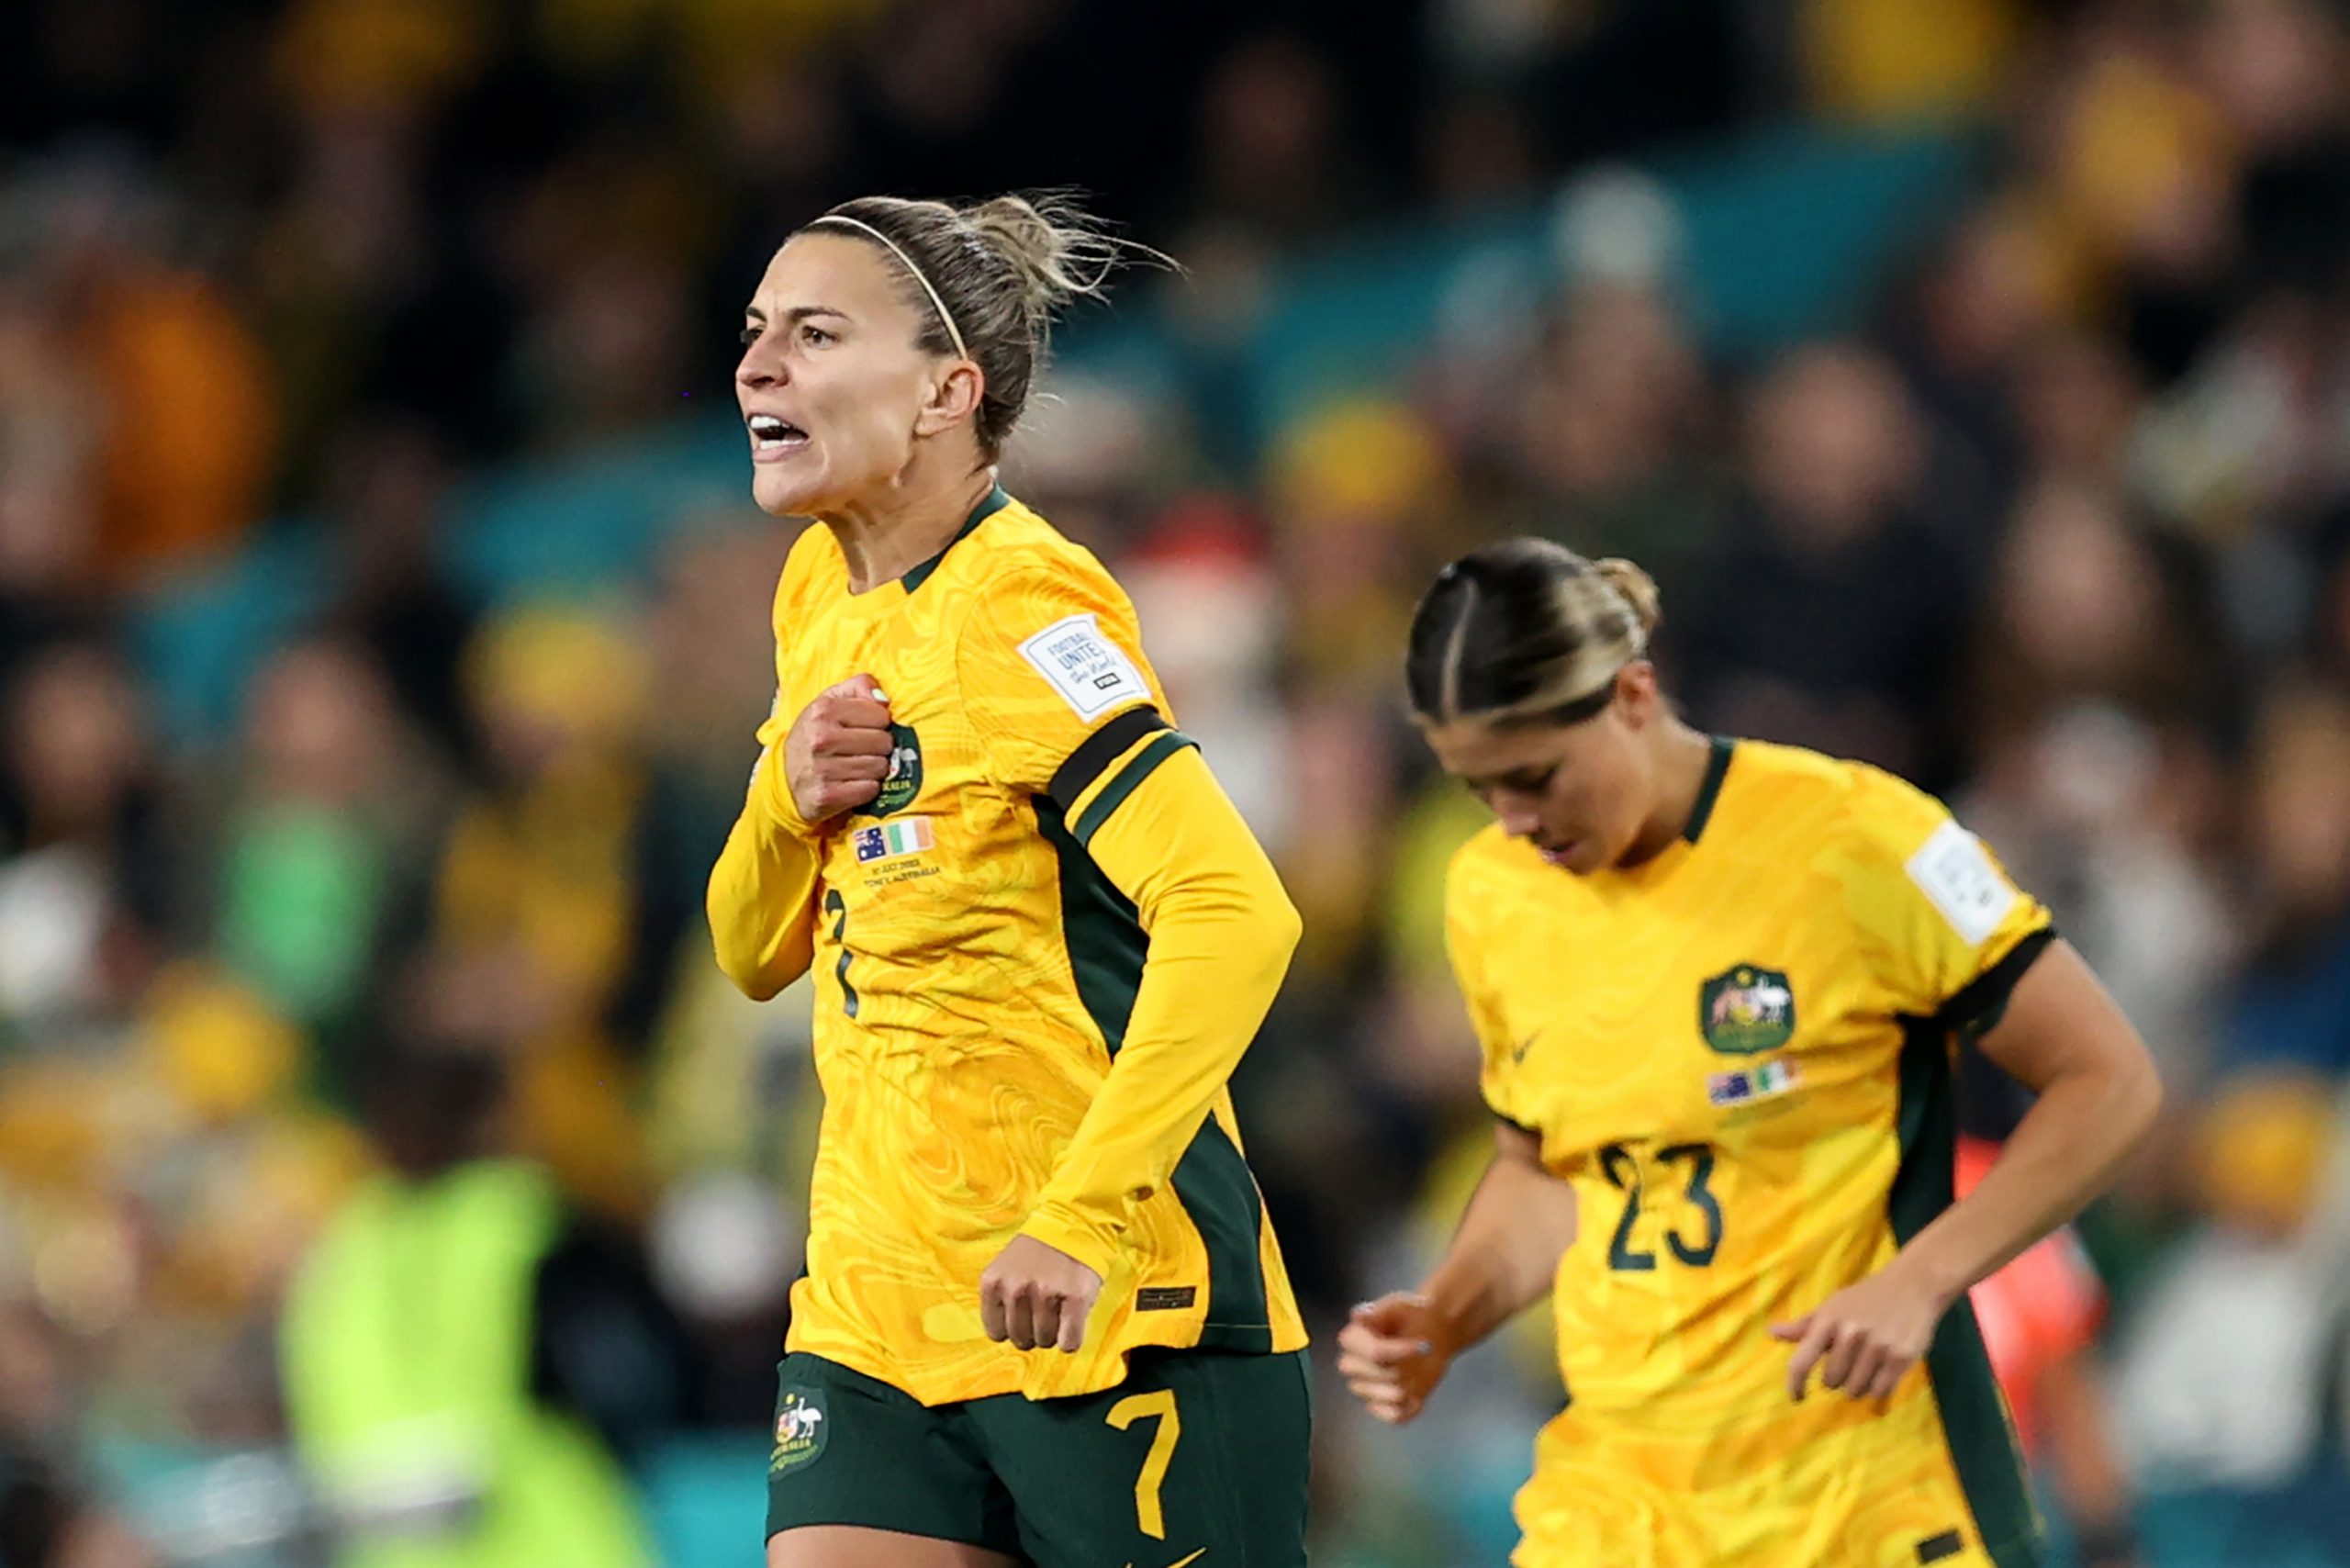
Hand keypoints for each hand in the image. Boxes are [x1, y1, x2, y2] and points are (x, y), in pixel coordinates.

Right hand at [783, 675, 893, 822]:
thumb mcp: (830, 702)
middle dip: (880, 747)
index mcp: (824, 710)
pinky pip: (870, 790)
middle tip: (864, 750)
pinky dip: (867, 789)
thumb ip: (858, 687)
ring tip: (858, 766)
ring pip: (879, 767)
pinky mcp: (826, 796)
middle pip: (883, 742)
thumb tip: (883, 700)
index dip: (879, 723)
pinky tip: (853, 783)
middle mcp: (821, 738)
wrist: (786, 778)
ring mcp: (822, 768)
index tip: (867, 728)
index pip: (881, 715)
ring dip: (875, 770)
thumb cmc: (815, 736)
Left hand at [980, 1234, 1103, 1352]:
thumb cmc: (1039, 1251)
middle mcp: (1015, 1290)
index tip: (1025, 1315)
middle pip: (1021, 1340)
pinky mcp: (1076, 1299)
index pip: (997, 1334)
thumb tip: (1007, 1336)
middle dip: (1034, 1331)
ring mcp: (1046, 1294)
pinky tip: (1074, 1320)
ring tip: (1060, 1309)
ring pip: (1045, 1342)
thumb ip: (1001, 1299)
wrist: (1074, 1220)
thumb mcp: (1006, 1270)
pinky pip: (1069, 1342)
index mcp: (992, 1283)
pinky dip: (1072, 1339)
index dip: (1014, 1328)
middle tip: (1046, 1311)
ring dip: (1054, 1332)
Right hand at [1337, 1291, 1454, 1424]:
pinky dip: (1411, 1408)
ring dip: (1411, 1385)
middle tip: (1421, 1353)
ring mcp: (1366, 1388)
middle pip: (1381, 1378)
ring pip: (1390, 1398)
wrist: (1430, 1331)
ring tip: (1418, 1370)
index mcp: (1351, 1340)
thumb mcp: (1399, 1305)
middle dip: (1404, 1367)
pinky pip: (1394, 1417)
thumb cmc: (1412, 1315)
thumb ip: (1379, 1311)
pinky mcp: (1382, 1405)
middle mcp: (1352, 1365)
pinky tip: (1418, 1393)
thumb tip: (1358, 1314)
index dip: (1401, 1351)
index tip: (1424, 1344)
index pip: (1374, 1354)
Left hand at [1770, 1261, 1950, 1401]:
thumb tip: (1772, 1334)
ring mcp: (1878, 1347)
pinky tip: (1881, 1372)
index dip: (1794, 1385)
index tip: (1796, 1398)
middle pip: (1832, 1382)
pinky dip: (1878, 1388)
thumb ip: (1804, 1326)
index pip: (1801, 1362)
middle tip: (1847, 1364)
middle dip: (1835, 1379)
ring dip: (1857, 1385)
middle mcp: (1851, 1334)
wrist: (1912, 1286)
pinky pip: (1880, 1391)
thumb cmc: (1865, 1298)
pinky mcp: (1901, 1358)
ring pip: (1855, 1390)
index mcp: (1828, 1321)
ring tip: (1865, 1366)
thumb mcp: (1832, 1306)